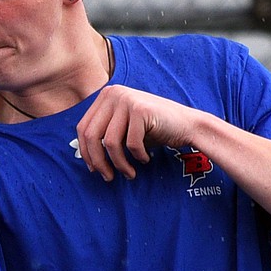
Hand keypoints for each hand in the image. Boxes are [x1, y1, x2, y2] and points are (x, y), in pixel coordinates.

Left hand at [74, 85, 199, 180]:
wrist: (188, 125)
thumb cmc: (154, 131)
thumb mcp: (123, 128)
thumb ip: (104, 133)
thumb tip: (82, 154)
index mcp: (106, 96)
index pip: (83, 128)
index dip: (86, 152)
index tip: (94, 169)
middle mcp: (114, 93)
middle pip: (91, 135)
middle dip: (98, 161)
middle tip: (108, 177)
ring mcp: (127, 99)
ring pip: (109, 142)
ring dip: (119, 163)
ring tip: (129, 173)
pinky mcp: (141, 109)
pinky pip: (131, 143)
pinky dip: (137, 157)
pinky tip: (145, 159)